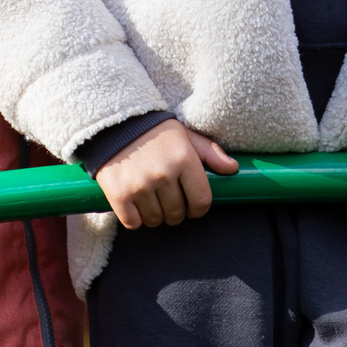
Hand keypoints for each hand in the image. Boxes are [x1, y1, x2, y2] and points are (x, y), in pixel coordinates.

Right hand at [94, 121, 237, 229]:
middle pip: (177, 214)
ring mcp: (140, 186)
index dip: (198, 208)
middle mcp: (163, 174)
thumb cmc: (155, 131)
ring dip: (155, 215)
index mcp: (184, 159)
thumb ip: (210, 152)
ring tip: (151, 199)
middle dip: (176, 211)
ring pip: (156, 220)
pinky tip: (135, 204)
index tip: (192, 206)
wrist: (114, 124)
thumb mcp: (185, 136)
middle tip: (168, 198)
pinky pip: (133, 223)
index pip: (201, 201)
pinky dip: (135, 218)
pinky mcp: (119, 195)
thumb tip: (232, 169)